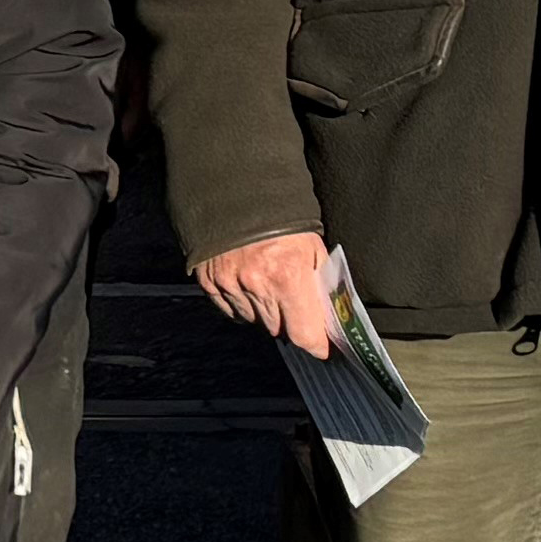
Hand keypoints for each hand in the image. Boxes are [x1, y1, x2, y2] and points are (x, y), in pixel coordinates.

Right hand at [195, 230, 339, 359]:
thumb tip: (329, 314)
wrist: (235, 195)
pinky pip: (233, 311)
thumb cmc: (280, 219)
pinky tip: (250, 285)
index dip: (316, 344)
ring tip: (270, 286)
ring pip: (255, 322)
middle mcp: (257, 285)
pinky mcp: (211, 283)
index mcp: (288, 275)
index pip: (304, 334)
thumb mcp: (312, 247)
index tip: (321, 347)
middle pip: (279, 330)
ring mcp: (230, 285)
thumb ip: (320, 283)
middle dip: (291, 322)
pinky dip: (244, 305)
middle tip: (296, 303)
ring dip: (266, 313)